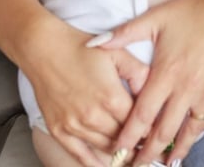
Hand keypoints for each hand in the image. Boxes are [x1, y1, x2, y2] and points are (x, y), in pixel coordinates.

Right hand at [21, 18, 149, 165]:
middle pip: (122, 139)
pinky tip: (106, 165)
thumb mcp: (118, 53)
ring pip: (104, 148)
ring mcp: (74, 126)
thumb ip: (139, 73)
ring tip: (132, 156)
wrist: (44, 49)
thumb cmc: (80, 48)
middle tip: (149, 147)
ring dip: (120, 155)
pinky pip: (80, 155)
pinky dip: (94, 163)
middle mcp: (93, 116)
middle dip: (138, 143)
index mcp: (111, 97)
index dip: (149, 127)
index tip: (158, 130)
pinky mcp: (59, 130)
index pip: (138, 122)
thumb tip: (153, 91)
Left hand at [98, 0, 203, 164]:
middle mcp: (187, 88)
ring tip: (166, 163)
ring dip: (176, 150)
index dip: (128, 137)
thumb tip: (93, 44)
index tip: (118, 151)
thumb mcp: (156, 18)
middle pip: (164, 131)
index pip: (142, 115)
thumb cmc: (193, 10)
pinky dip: (199, 132)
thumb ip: (123, 34)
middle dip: (148, 153)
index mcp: (166, 73)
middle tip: (137, 166)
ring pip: (189, 131)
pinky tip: (193, 137)